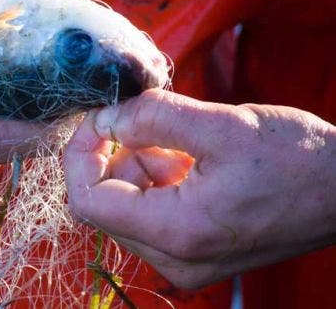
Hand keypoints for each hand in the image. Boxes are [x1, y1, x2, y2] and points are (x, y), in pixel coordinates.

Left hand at [64, 89, 335, 287]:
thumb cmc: (298, 159)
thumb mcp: (222, 125)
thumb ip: (152, 118)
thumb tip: (104, 118)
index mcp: (177, 233)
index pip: (87, 200)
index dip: (80, 154)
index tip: (97, 118)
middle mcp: (176, 260)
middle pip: (104, 205)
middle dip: (112, 157)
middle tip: (143, 119)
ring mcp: (188, 262)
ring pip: (128, 208)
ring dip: (138, 165)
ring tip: (181, 139)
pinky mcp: (199, 253)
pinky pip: (154, 215)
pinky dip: (158, 180)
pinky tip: (192, 158)